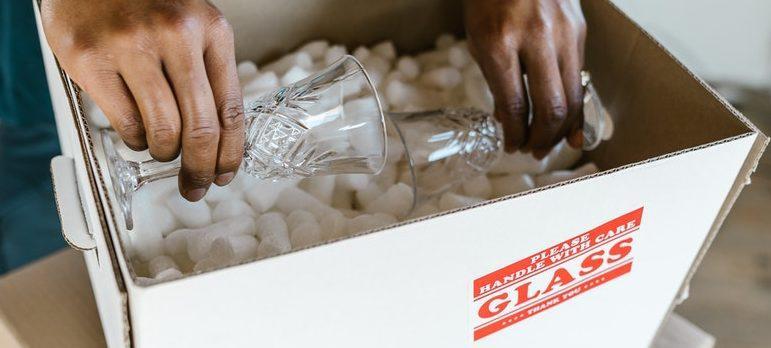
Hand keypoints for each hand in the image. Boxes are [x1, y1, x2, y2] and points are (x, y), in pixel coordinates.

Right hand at [41, 0, 244, 200]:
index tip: (226, 174)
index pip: (232, 107)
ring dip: (165, 154)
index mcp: (211, 29)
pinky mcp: (91, 58)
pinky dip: (136, 141)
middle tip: (196, 186)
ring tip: (162, 151)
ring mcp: (131, 45)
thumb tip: (221, 139)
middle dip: (201, 168)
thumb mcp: (191, 28)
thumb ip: (207, 72)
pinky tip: (137, 134)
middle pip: (201, 127)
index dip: (231, 152)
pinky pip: (126, 123)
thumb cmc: (144, 7)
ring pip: (163, 130)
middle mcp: (176, 35)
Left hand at [464, 0, 585, 156]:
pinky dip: (575, 104)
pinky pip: (580, 77)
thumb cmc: (489, 0)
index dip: (515, 134)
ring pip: (573, 96)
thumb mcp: (478, 40)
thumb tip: (509, 121)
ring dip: (562, 128)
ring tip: (551, 143)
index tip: (512, 146)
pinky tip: (570, 122)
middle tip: (533, 152)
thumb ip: (496, 81)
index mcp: (500, 43)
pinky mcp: (579, 30)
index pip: (514, 105)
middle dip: (543, 138)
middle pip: (551, 107)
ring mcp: (563, 33)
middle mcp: (536, 39)